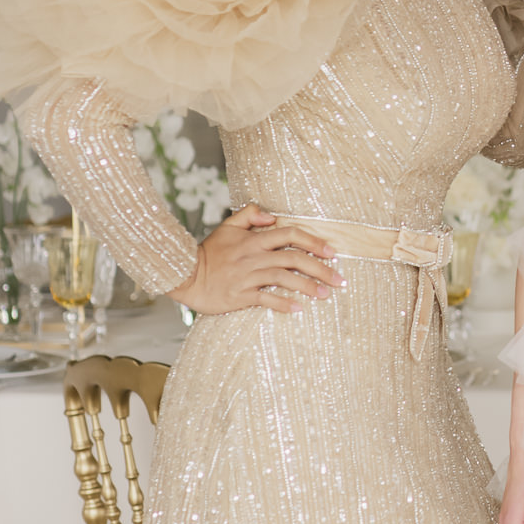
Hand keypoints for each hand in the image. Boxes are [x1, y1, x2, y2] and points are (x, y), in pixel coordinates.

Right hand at [172, 207, 343, 315]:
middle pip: (294, 258)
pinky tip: (298, 309)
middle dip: (321, 268)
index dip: (314, 242)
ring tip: (325, 295)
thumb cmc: (209, 252)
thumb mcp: (228, 226)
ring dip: (308, 286)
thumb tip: (273, 216)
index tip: (332, 253)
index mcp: (254, 239)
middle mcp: (253, 256)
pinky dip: (283, 303)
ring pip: (284, 278)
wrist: (184, 274)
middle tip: (339, 279)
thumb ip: (251, 214)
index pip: (290, 234)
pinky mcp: (240, 295)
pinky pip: (266, 298)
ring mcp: (247, 275)